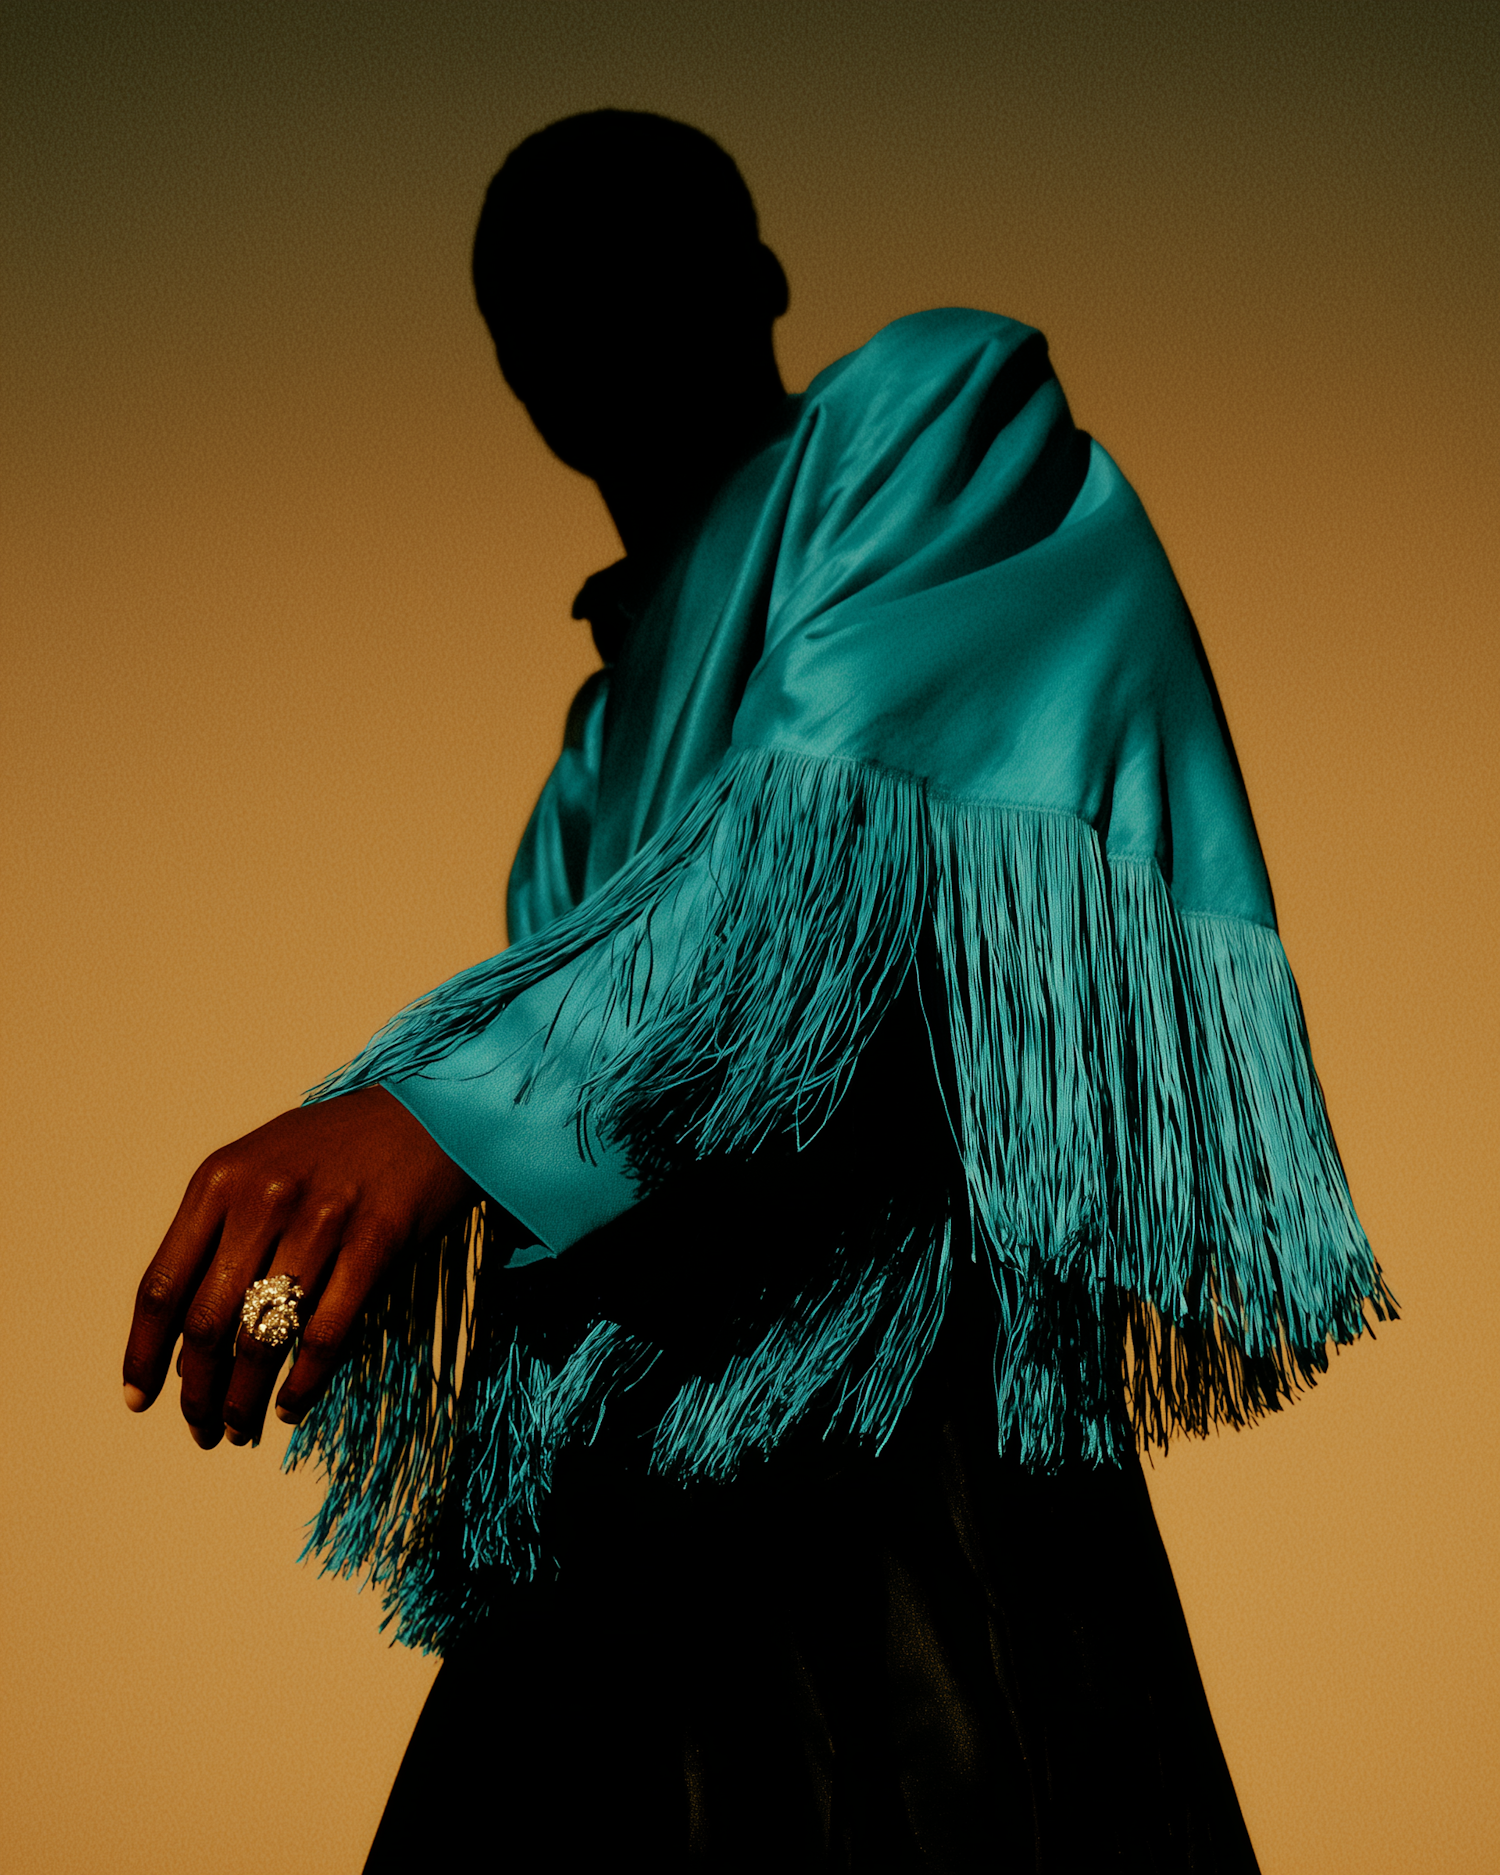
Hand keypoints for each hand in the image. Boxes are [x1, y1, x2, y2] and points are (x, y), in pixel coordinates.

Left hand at [123, 1085, 481, 1448]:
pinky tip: (292, 1405)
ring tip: (240, 1427)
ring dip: (245, 1398)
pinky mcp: (377, 1241)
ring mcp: (323, 1219)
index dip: (143, 1353)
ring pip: (264, 1337)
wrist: (429, 1111)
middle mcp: (263, 1197)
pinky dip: (303, 1382)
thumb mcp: (259, 1170)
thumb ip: (219, 1241)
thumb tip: (189, 1348)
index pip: (162, 1286)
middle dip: (197, 1390)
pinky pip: (326, 1333)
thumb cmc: (335, 1150)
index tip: (138, 1399)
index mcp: (219, 1180)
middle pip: (208, 1322)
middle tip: (200, 1428)